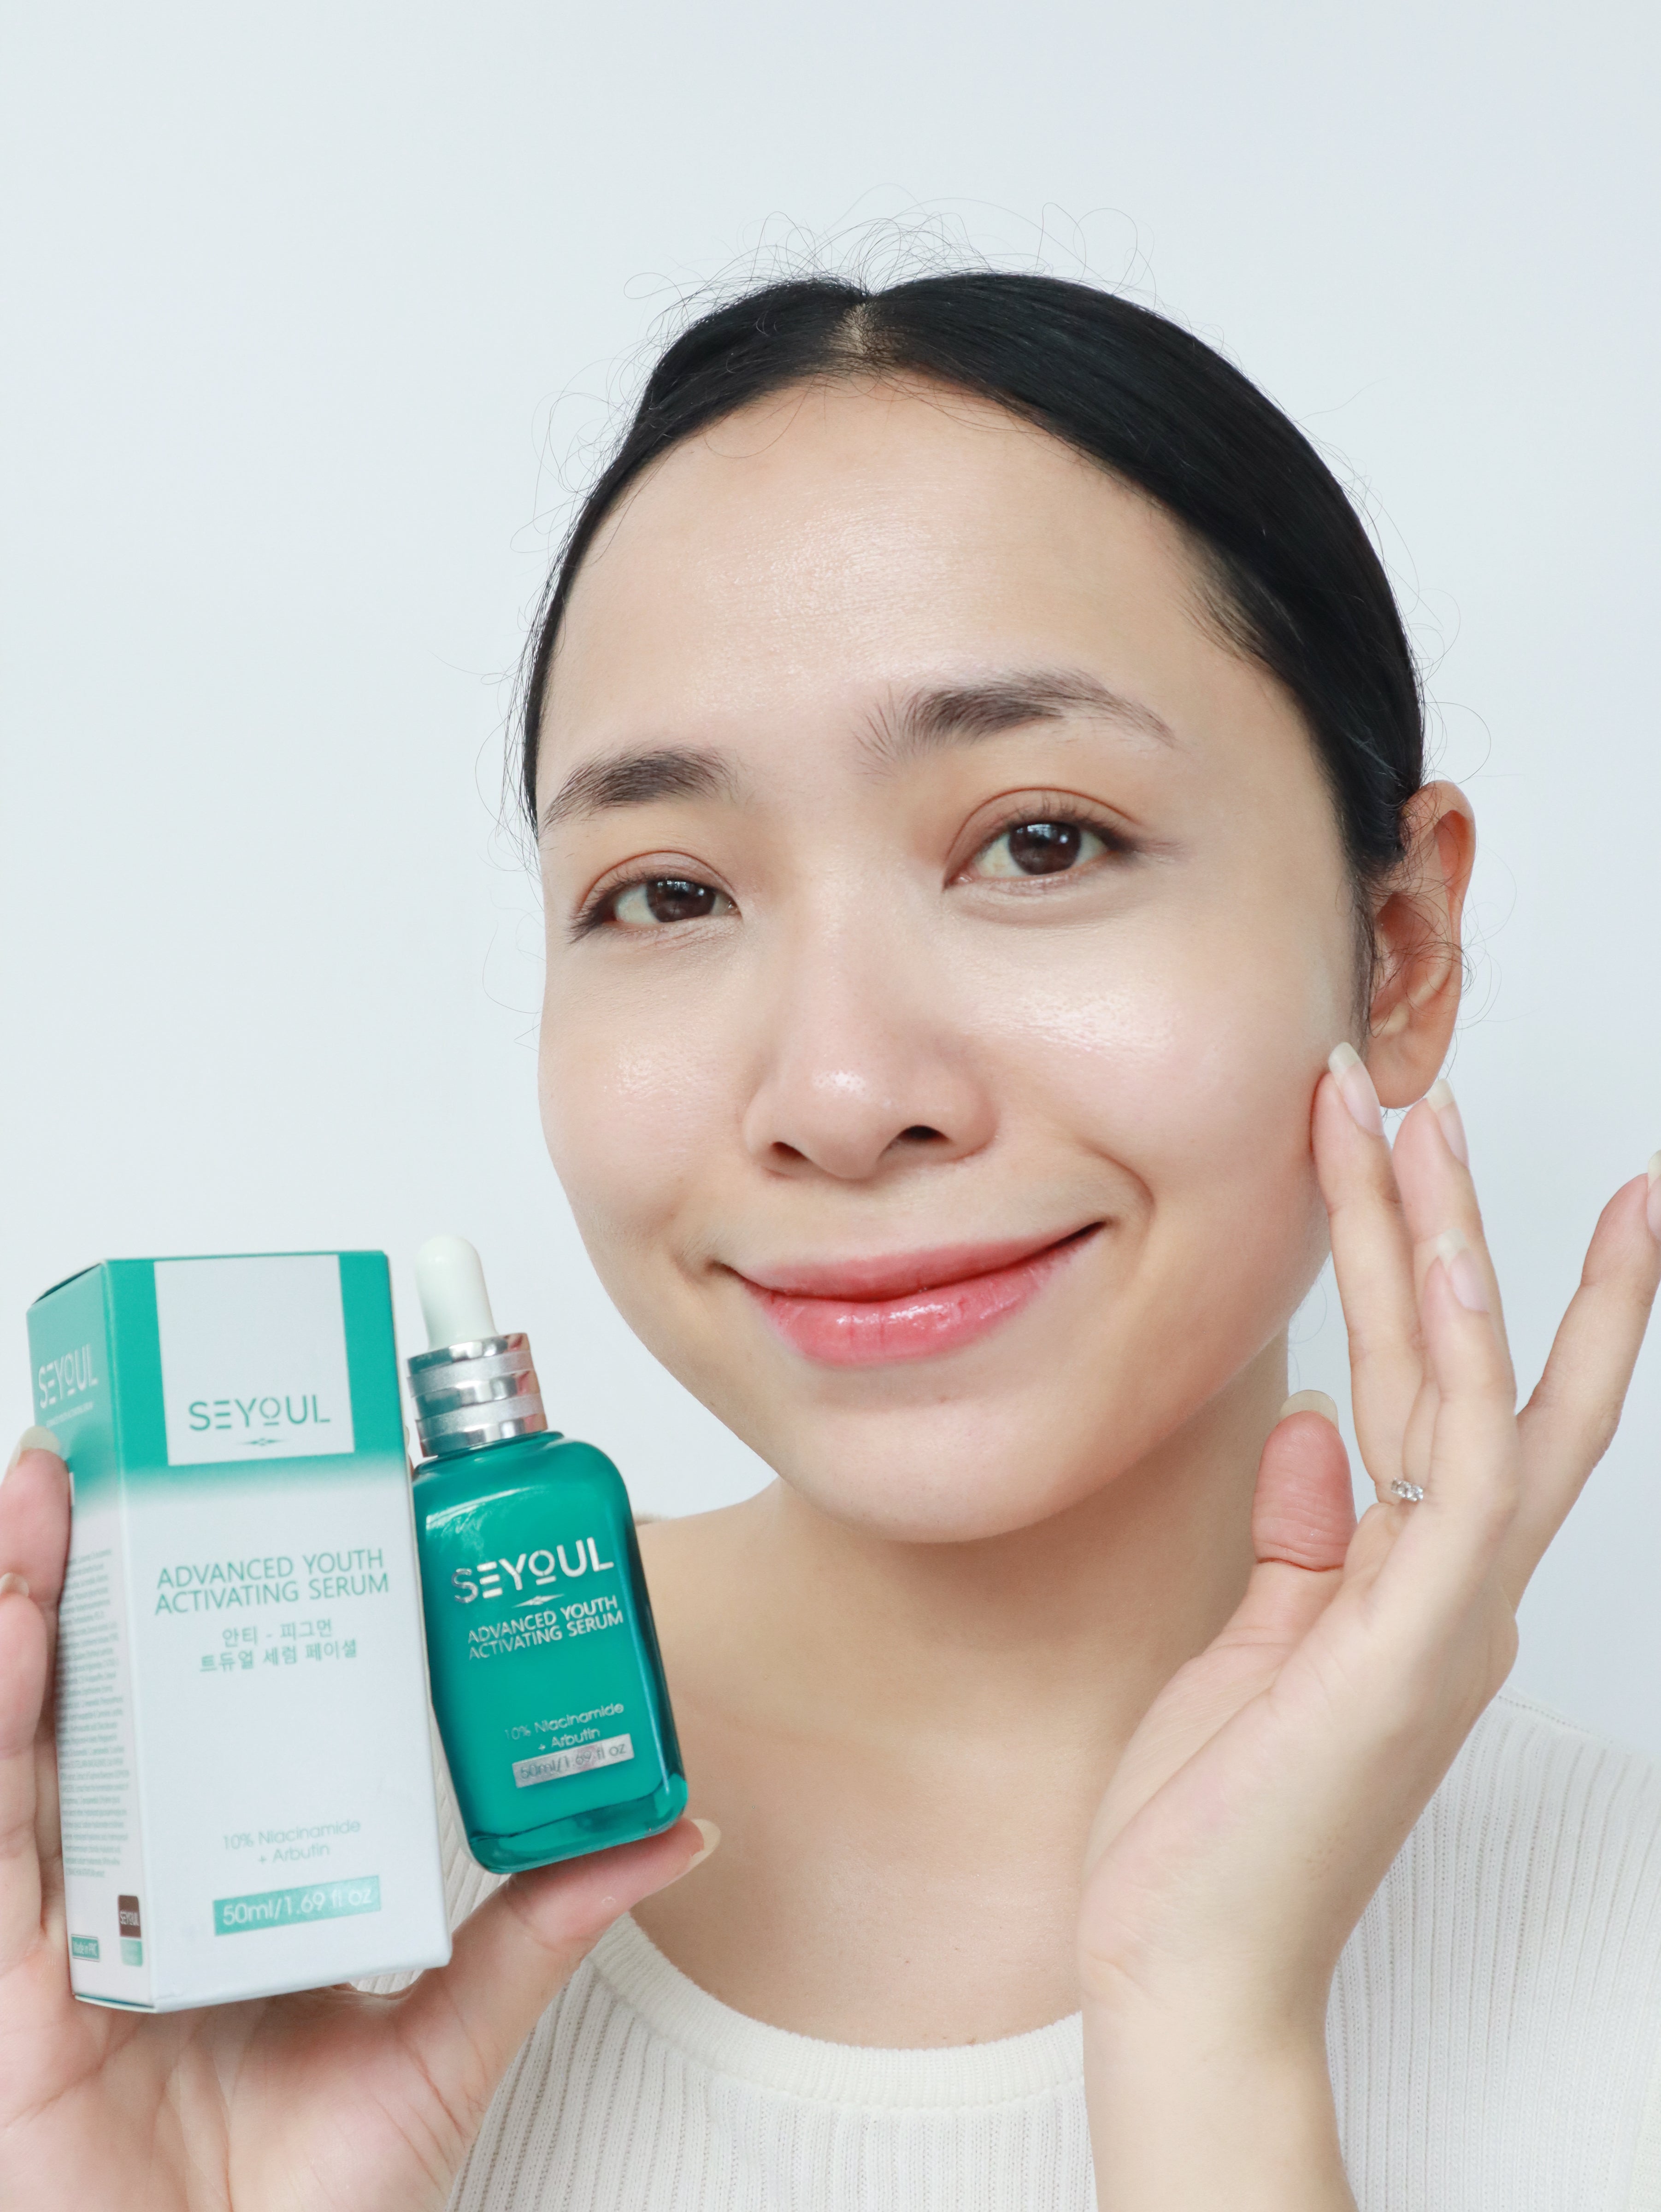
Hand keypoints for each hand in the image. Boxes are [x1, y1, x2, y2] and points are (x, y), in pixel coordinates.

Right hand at [0, 1440, 714, 2211]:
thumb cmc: (311, 2203)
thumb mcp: (445, 2041)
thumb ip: (542, 1927)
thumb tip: (677, 1824)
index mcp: (234, 1860)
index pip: (219, 1697)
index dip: (221, 1590)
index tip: (259, 1487)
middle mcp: (144, 1868)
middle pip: (114, 1686)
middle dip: (108, 1562)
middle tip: (127, 1450)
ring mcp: (69, 1916)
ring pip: (33, 1731)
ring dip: (30, 1601)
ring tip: (52, 1488)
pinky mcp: (11, 1979)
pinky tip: (14, 1627)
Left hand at [1076, 1062, 1660, 2204]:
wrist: (1184, 1964)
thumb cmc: (1209, 1820)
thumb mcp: (1250, 1647)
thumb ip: (1299, 1539)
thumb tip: (1320, 1429)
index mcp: (1410, 1585)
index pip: (1451, 1400)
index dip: (1466, 1286)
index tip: (1441, 1173)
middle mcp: (1449, 1586)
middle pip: (1470, 1364)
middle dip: (1447, 1223)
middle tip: (1421, 1091)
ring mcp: (1442, 1612)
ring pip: (1476, 1385)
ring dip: (1449, 1247)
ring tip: (1416, 1117)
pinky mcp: (1410, 1644)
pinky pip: (1458, 1471)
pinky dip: (1463, 1362)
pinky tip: (1439, 1264)